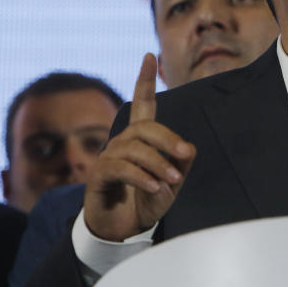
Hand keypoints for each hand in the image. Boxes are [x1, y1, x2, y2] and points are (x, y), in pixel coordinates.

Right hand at [83, 53, 195, 240]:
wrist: (126, 230)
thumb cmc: (148, 201)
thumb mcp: (173, 181)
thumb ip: (181, 163)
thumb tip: (188, 148)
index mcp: (141, 138)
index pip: (143, 104)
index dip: (145, 80)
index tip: (149, 55)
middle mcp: (123, 142)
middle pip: (145, 126)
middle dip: (168, 139)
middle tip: (184, 154)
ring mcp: (109, 157)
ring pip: (135, 148)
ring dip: (157, 164)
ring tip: (171, 182)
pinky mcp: (99, 175)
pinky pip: (122, 168)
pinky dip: (142, 178)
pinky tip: (155, 188)